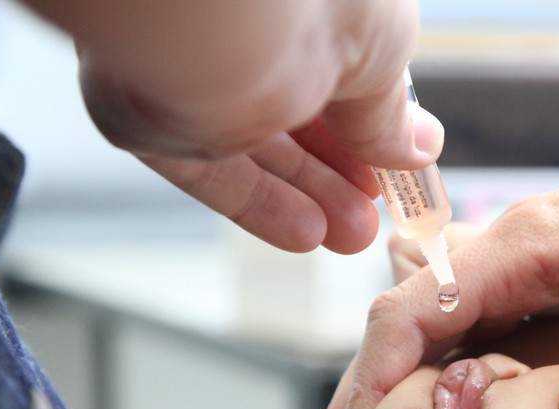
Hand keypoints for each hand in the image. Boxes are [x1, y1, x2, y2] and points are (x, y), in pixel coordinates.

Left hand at [66, 0, 442, 251]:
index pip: (338, 58)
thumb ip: (390, 110)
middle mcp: (241, 20)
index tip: (396, 163)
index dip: (370, 116)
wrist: (204, 11)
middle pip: (296, 107)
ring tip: (354, 234)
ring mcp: (188, 62)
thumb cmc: (306, 3)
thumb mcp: (382, 53)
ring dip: (310, 194)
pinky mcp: (142, 110)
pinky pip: (205, 167)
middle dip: (343, 168)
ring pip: (253, 143)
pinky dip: (257, 203)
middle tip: (376, 210)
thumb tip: (416, 148)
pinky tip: (307, 233)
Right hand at [300, 98, 558, 408]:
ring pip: (444, 340)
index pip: (409, 316)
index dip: (366, 389)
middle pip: (408, 333)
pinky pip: (490, 343)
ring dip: (406, 399)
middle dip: (364, 406)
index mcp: (521, 246)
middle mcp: (514, 256)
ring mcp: (538, 273)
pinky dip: (460, 388)